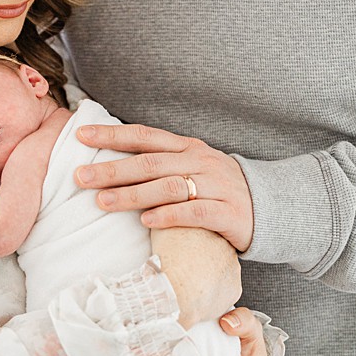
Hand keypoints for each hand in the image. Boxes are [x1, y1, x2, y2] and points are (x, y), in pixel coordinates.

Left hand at [74, 122, 253, 247]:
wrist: (274, 208)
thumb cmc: (221, 189)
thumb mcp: (193, 169)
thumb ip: (161, 165)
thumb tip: (114, 167)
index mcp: (187, 147)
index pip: (144, 135)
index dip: (112, 135)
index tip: (81, 136)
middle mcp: (199, 161)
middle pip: (149, 162)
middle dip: (112, 169)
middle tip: (80, 177)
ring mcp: (216, 185)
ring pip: (167, 186)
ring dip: (132, 194)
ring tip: (103, 202)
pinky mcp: (229, 213)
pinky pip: (195, 212)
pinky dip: (168, 215)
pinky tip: (147, 221)